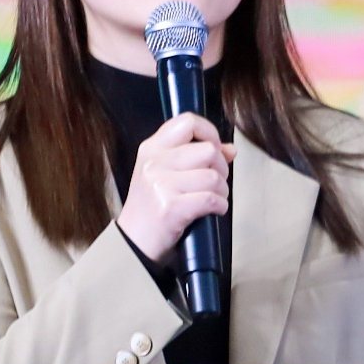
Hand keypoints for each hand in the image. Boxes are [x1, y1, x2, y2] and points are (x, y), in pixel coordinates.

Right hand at [116, 111, 231, 262]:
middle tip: (214, 183)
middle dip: (221, 168)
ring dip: (222, 191)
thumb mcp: (164, 173)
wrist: (133, 242)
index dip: (210, 133)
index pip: (187, 122)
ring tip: (212, 199)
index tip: (216, 149)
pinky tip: (213, 210)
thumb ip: (195, 156)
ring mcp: (161, 185)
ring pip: (213, 177)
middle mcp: (154, 163)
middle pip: (209, 151)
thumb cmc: (152, 207)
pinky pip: (211, 199)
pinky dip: (220, 206)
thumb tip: (230, 149)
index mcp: (151, 148)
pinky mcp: (170, 208)